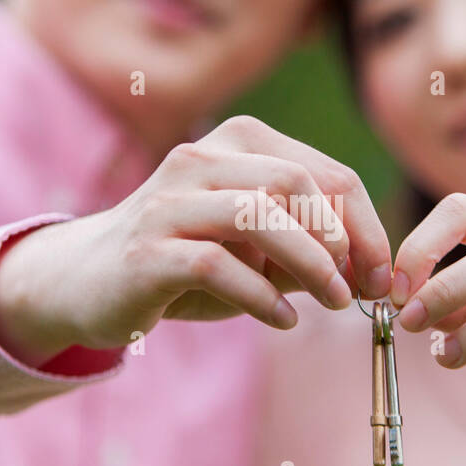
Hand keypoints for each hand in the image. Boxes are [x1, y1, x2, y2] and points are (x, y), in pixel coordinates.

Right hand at [0, 116, 391, 360]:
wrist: (83, 282)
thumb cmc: (182, 263)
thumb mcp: (253, 252)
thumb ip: (307, 253)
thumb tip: (372, 273)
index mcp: (235, 144)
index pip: (324, 174)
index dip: (364, 224)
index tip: (381, 272)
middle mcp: (201, 160)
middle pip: (297, 185)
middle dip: (342, 241)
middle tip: (359, 288)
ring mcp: (169, 202)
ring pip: (259, 216)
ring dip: (310, 265)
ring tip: (333, 303)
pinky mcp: (146, 250)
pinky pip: (217, 266)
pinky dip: (260, 297)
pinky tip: (281, 321)